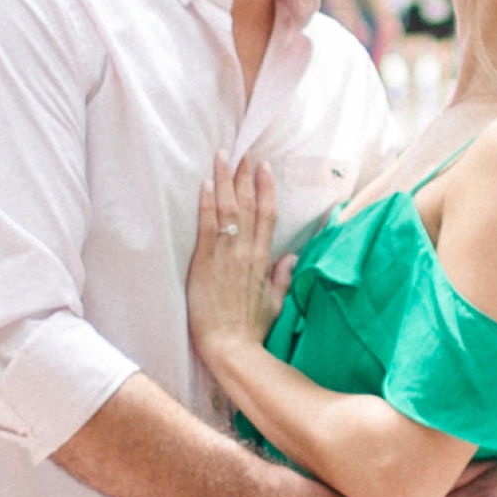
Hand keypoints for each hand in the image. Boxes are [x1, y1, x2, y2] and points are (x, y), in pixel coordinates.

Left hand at [187, 154, 287, 377]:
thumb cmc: (251, 329)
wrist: (230, 346)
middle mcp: (247, 250)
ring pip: (227, 207)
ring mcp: (226, 254)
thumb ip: (283, 276)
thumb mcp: (276, 302)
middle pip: (247, 203)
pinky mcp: (204, 261)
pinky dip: (206, 202)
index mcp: (264, 258)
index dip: (266, 187)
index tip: (264, 167)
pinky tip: (205, 183)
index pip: (268, 213)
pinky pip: (206, 224)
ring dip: (224, 179)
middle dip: (244, 174)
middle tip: (242, 150)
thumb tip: (292, 257)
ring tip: (222, 156)